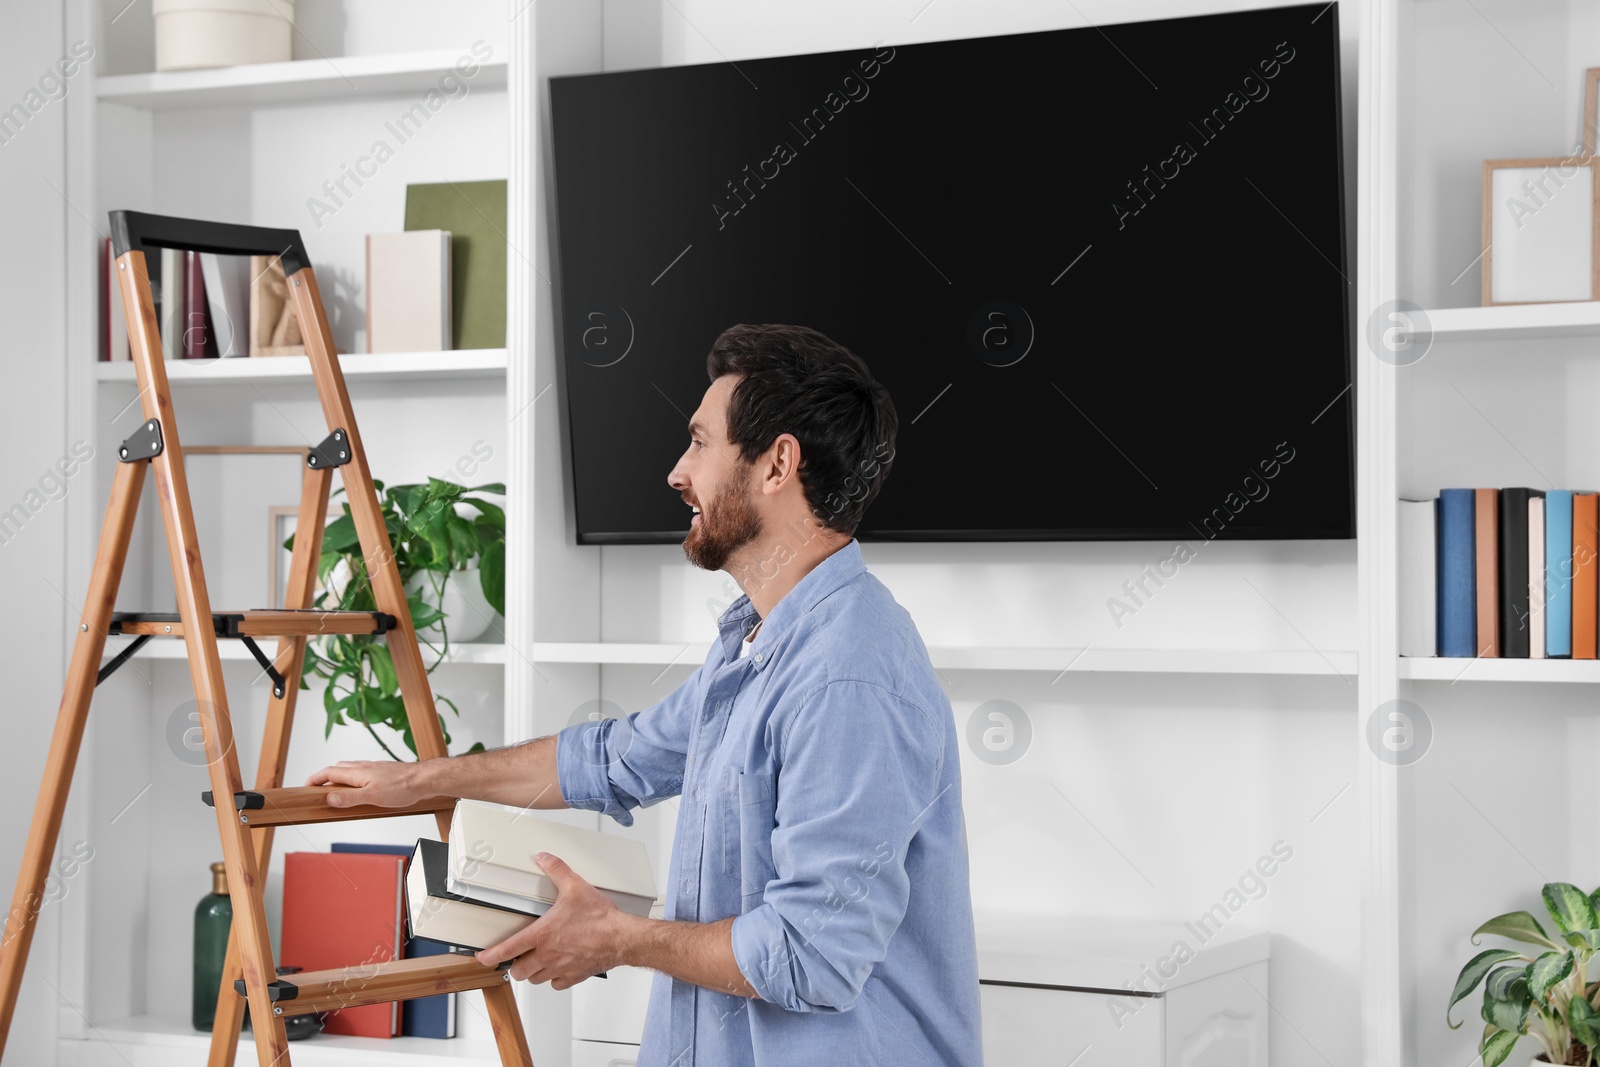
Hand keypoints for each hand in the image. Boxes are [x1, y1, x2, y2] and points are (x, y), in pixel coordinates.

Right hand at [304, 759, 429, 807]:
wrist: (424, 780)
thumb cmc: (402, 786)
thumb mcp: (372, 796)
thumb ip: (349, 798)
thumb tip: (329, 798)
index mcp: (358, 772)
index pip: (329, 772)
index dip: (315, 779)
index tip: (305, 786)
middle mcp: (364, 767)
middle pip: (337, 768)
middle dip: (324, 777)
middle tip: (317, 789)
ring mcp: (374, 768)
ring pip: (350, 769)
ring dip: (339, 777)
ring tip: (335, 790)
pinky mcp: (383, 772)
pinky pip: (361, 772)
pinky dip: (353, 778)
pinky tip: (359, 788)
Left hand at [475, 853, 631, 989]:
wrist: (621, 937)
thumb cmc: (600, 917)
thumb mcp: (575, 886)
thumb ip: (557, 870)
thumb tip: (544, 858)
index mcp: (542, 935)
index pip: (507, 949)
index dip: (490, 955)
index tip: (482, 958)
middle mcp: (548, 955)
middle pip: (519, 970)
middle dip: (516, 964)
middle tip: (519, 956)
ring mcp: (560, 968)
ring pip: (536, 979)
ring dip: (533, 972)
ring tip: (538, 961)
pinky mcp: (574, 976)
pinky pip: (556, 985)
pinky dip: (554, 979)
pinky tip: (559, 968)